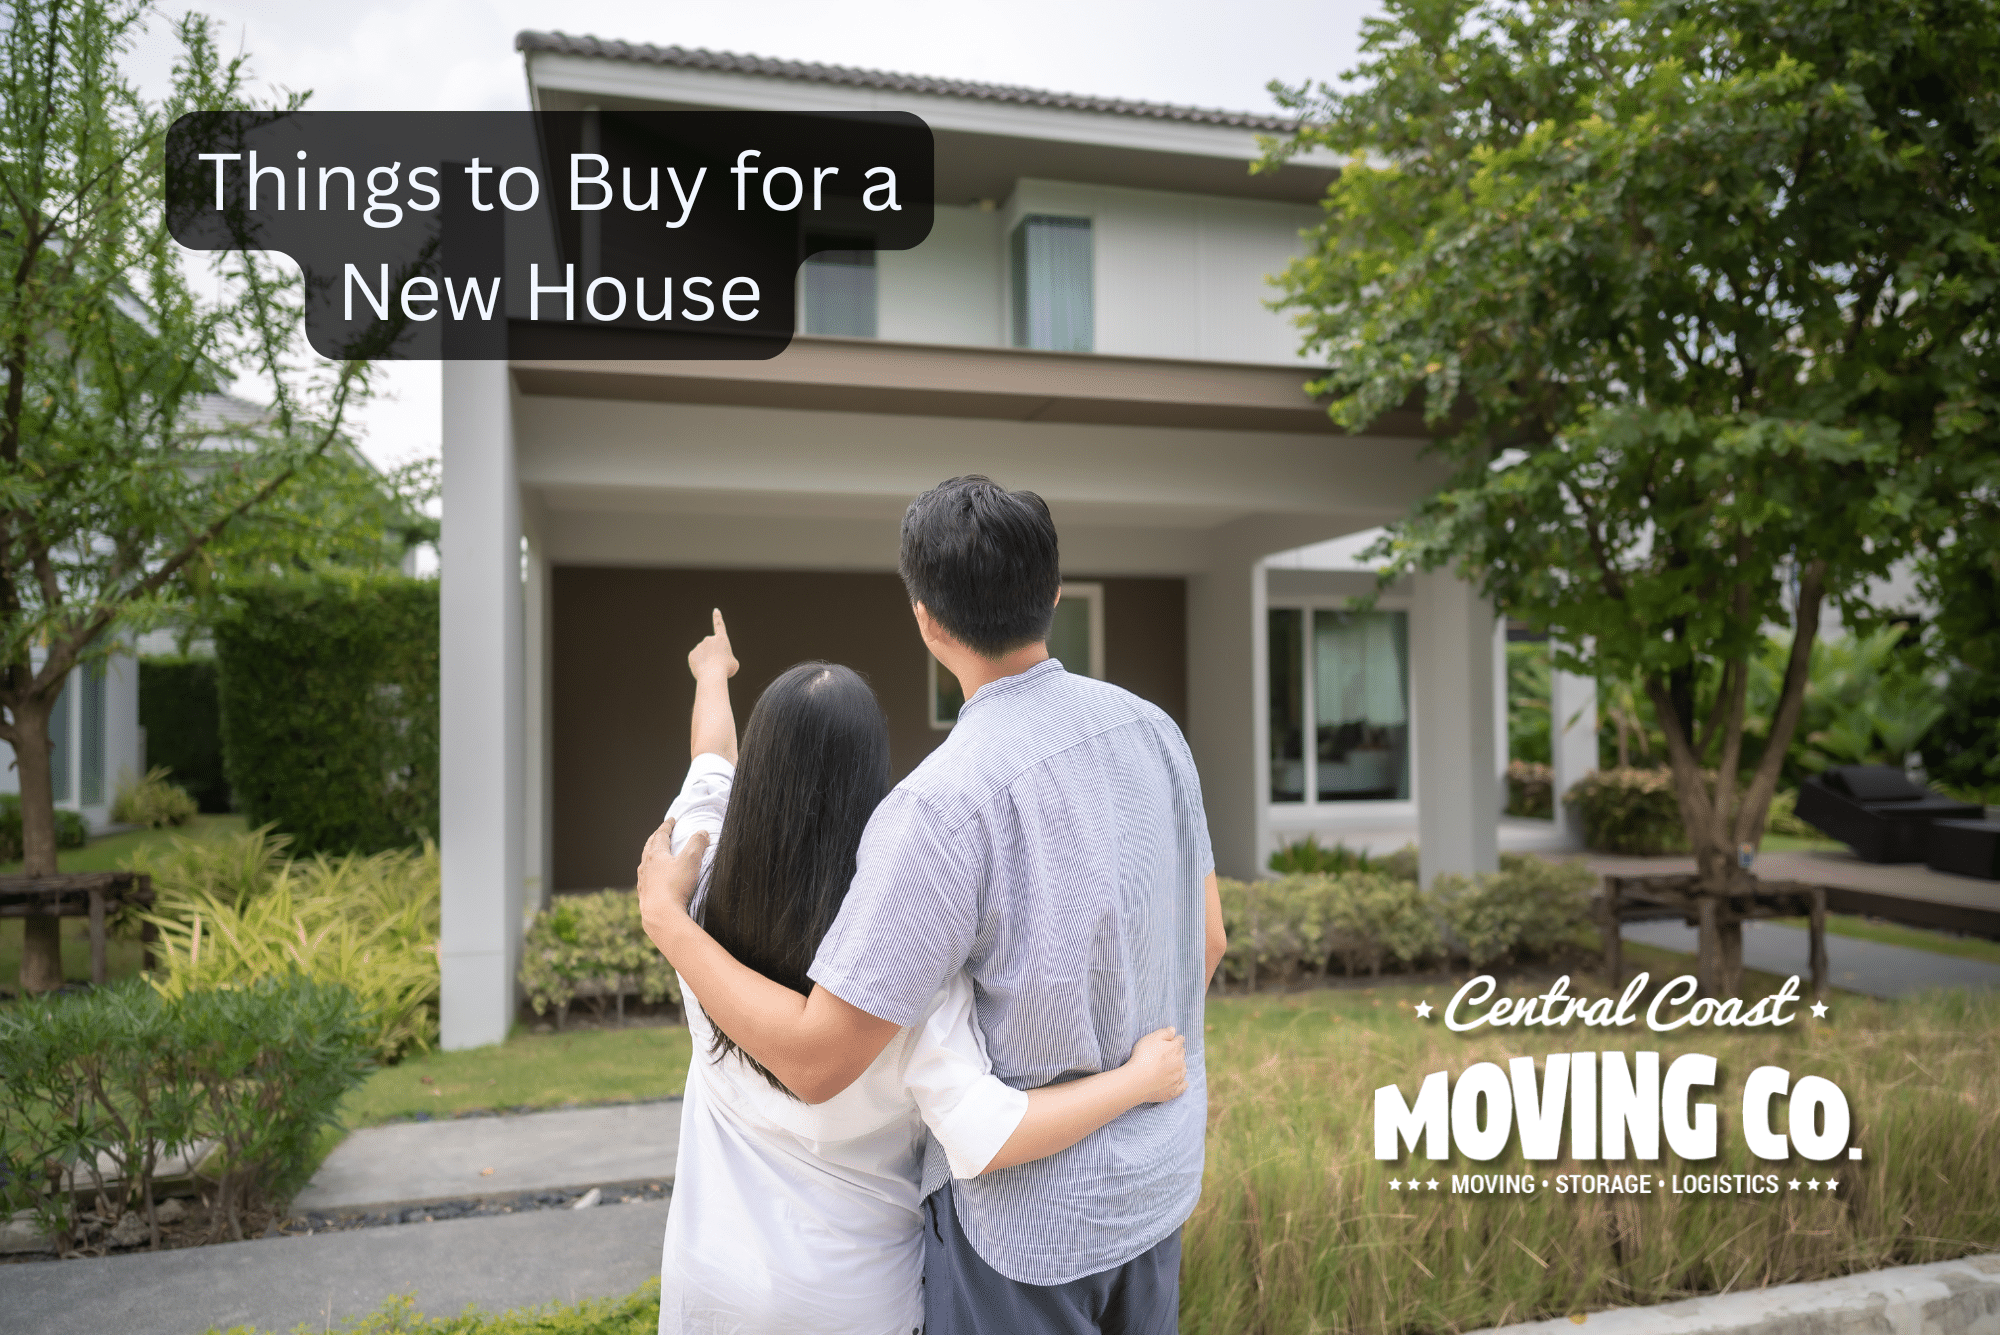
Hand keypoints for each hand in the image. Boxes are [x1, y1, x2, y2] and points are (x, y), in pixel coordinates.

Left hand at [636, 817, 708, 940]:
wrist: (661, 916)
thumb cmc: (675, 887)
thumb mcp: (690, 861)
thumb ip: (697, 844)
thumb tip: (702, 832)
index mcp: (656, 855)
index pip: (660, 835)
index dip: (667, 826)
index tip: (671, 820)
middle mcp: (646, 867)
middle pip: (649, 847)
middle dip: (656, 838)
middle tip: (661, 833)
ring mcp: (643, 882)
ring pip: (645, 864)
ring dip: (650, 856)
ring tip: (654, 856)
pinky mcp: (644, 897)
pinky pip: (644, 881)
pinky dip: (649, 875)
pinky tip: (651, 881)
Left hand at [689, 609, 737, 681]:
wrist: (712, 676)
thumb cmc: (726, 670)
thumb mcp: (733, 664)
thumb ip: (726, 658)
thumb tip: (718, 660)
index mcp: (721, 639)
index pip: (719, 626)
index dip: (718, 618)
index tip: (715, 610)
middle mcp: (709, 639)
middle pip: (712, 648)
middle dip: (714, 655)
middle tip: (718, 666)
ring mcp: (699, 646)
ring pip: (704, 654)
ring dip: (707, 661)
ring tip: (712, 669)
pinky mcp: (692, 654)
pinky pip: (696, 659)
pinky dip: (700, 665)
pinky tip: (703, 670)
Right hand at [1124, 1027, 1187, 1103]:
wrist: (1138, 1080)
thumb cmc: (1143, 1056)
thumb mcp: (1152, 1038)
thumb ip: (1164, 1033)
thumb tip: (1173, 1030)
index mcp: (1175, 1048)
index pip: (1180, 1040)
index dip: (1175, 1039)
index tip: (1173, 1039)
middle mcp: (1179, 1063)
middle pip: (1182, 1054)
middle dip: (1178, 1052)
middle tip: (1170, 1052)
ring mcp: (1177, 1078)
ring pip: (1183, 1069)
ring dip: (1180, 1066)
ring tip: (1174, 1066)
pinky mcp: (1173, 1091)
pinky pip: (1182, 1087)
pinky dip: (1183, 1084)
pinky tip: (1183, 1083)